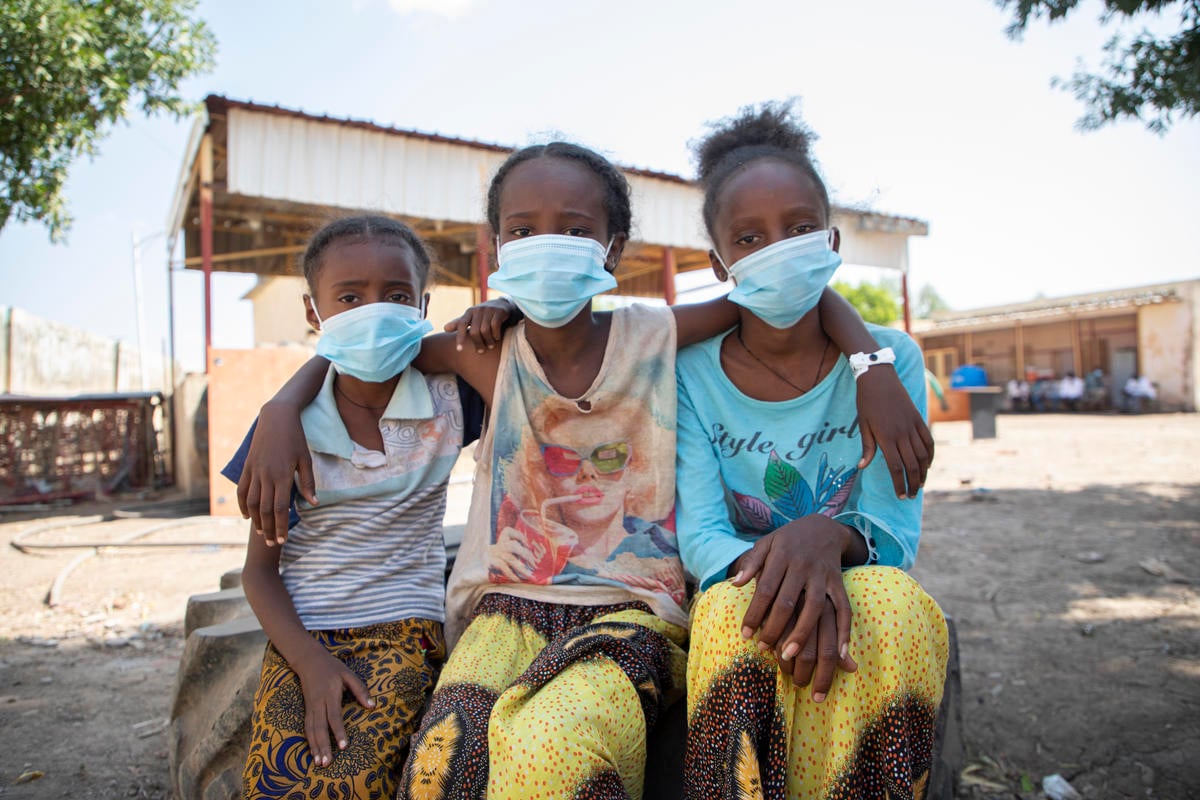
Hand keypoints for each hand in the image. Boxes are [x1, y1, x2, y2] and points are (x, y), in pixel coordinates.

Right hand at [237, 400, 315, 544]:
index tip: (283, 539)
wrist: (276, 417)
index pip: (280, 508)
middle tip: (272, 543)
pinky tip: (247, 516)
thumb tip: (313, 503)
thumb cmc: (296, 438)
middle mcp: (266, 476)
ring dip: (255, 520)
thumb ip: (308, 482)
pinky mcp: (247, 466)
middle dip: (268, 529)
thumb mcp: (305, 459)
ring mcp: (254, 471)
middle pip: (264, 510)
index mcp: (282, 475)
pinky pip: (242, 490)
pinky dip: (242, 505)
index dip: (280, 526)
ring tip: (261, 533)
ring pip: (251, 502)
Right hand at [295, 650, 373, 767]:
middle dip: (324, 746)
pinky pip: (307, 728)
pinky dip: (309, 742)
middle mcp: (318, 703)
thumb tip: (372, 706)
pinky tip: (313, 754)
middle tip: (328, 763)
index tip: (344, 746)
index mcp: (330, 694)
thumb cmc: (332, 668)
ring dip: (315, 748)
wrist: (309, 661)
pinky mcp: (307, 710)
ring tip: (320, 763)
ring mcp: (310, 707)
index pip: (334, 716)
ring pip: (311, 730)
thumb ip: (360, 690)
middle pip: (320, 728)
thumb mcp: (349, 674)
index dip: (339, 732)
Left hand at [444, 298, 519, 353]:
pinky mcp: (499, 312)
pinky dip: (496, 335)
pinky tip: (497, 338)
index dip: (460, 338)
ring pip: (485, 330)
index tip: (459, 350)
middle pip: (474, 331)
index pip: (461, 325)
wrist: (502, 304)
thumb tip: (445, 328)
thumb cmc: (483, 315)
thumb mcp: (471, 318)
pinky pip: (495, 326)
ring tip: (490, 346)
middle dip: (478, 343)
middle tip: (481, 351)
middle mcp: (478, 310)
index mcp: (469, 312)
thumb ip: (459, 323)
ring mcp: (489, 310)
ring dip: (488, 341)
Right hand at [489, 526, 536, 580]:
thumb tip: (529, 566)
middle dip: (526, 555)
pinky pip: (502, 566)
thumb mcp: (497, 560)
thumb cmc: (485, 568)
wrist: (467, 573)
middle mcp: (495, 548)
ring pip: (509, 557)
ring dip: (521, 567)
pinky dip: (511, 574)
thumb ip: (510, 559)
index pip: (507, 531)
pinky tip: (517, 580)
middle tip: (534, 565)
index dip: (519, 535)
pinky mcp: (487, 563)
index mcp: (497, 544)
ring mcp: (491, 555)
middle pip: (513, 546)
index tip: (527, 544)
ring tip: (529, 575)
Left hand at [730, 516, 855, 689]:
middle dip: (774, 627)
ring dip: (802, 633)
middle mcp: (803, 566)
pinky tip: (841, 653)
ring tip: (788, 655)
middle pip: (788, 601)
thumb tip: (735, 583)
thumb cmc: (788, 540)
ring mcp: (823, 575)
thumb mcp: (766, 542)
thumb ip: (751, 562)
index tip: (745, 634)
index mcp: (782, 556)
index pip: (765, 589)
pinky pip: (844, 608)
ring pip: (814, 607)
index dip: (754, 613)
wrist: (824, 527)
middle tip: (763, 648)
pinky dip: (845, 630)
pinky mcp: (839, 583)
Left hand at [855, 366, 933, 497]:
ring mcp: (912, 426)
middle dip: (913, 483)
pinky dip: (930, 454)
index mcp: (886, 437)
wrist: (879, 378)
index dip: (899, 483)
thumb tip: (862, 467)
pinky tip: (928, 464)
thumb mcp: (863, 425)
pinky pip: (928, 440)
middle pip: (912, 465)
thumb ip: (867, 447)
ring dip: (923, 472)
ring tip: (921, 483)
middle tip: (911, 495)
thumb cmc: (866, 402)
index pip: (895, 467)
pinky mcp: (919, 419)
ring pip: (923, 455)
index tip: (900, 496)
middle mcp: (901, 434)